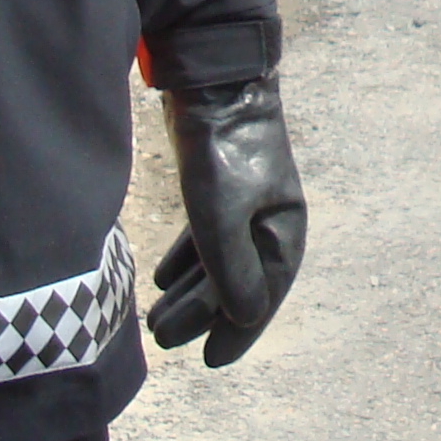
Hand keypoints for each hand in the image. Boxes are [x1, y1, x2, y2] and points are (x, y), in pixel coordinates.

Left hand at [146, 75, 305, 366]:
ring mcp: (245, 200)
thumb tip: (242, 317)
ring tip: (156, 318)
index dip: (239, 332)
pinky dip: (186, 260)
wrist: (212, 78)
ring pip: (219, 260)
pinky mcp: (219, 182)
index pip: (264, 295)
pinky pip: (206, 237)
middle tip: (167, 340)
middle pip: (238, 281)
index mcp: (284, 230)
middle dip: (202, 315)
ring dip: (190, 292)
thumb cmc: (223, 147)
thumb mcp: (222, 216)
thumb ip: (231, 270)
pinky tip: (161, 278)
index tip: (211, 362)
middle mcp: (270, 219)